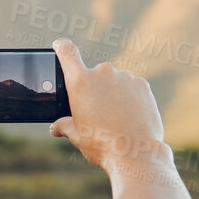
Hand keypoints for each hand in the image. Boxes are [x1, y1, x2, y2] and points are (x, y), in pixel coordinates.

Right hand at [46, 38, 170, 176]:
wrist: (135, 153)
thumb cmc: (101, 144)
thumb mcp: (76, 136)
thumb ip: (64, 125)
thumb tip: (56, 127)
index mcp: (80, 82)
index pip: (67, 52)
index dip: (62, 47)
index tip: (60, 45)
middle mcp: (102, 73)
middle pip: (94, 75)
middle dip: (94, 90)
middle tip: (97, 112)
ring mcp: (125, 77)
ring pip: (114, 82)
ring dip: (113, 94)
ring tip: (116, 119)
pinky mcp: (142, 85)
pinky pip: (132, 87)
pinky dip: (130, 98)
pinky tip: (130, 116)